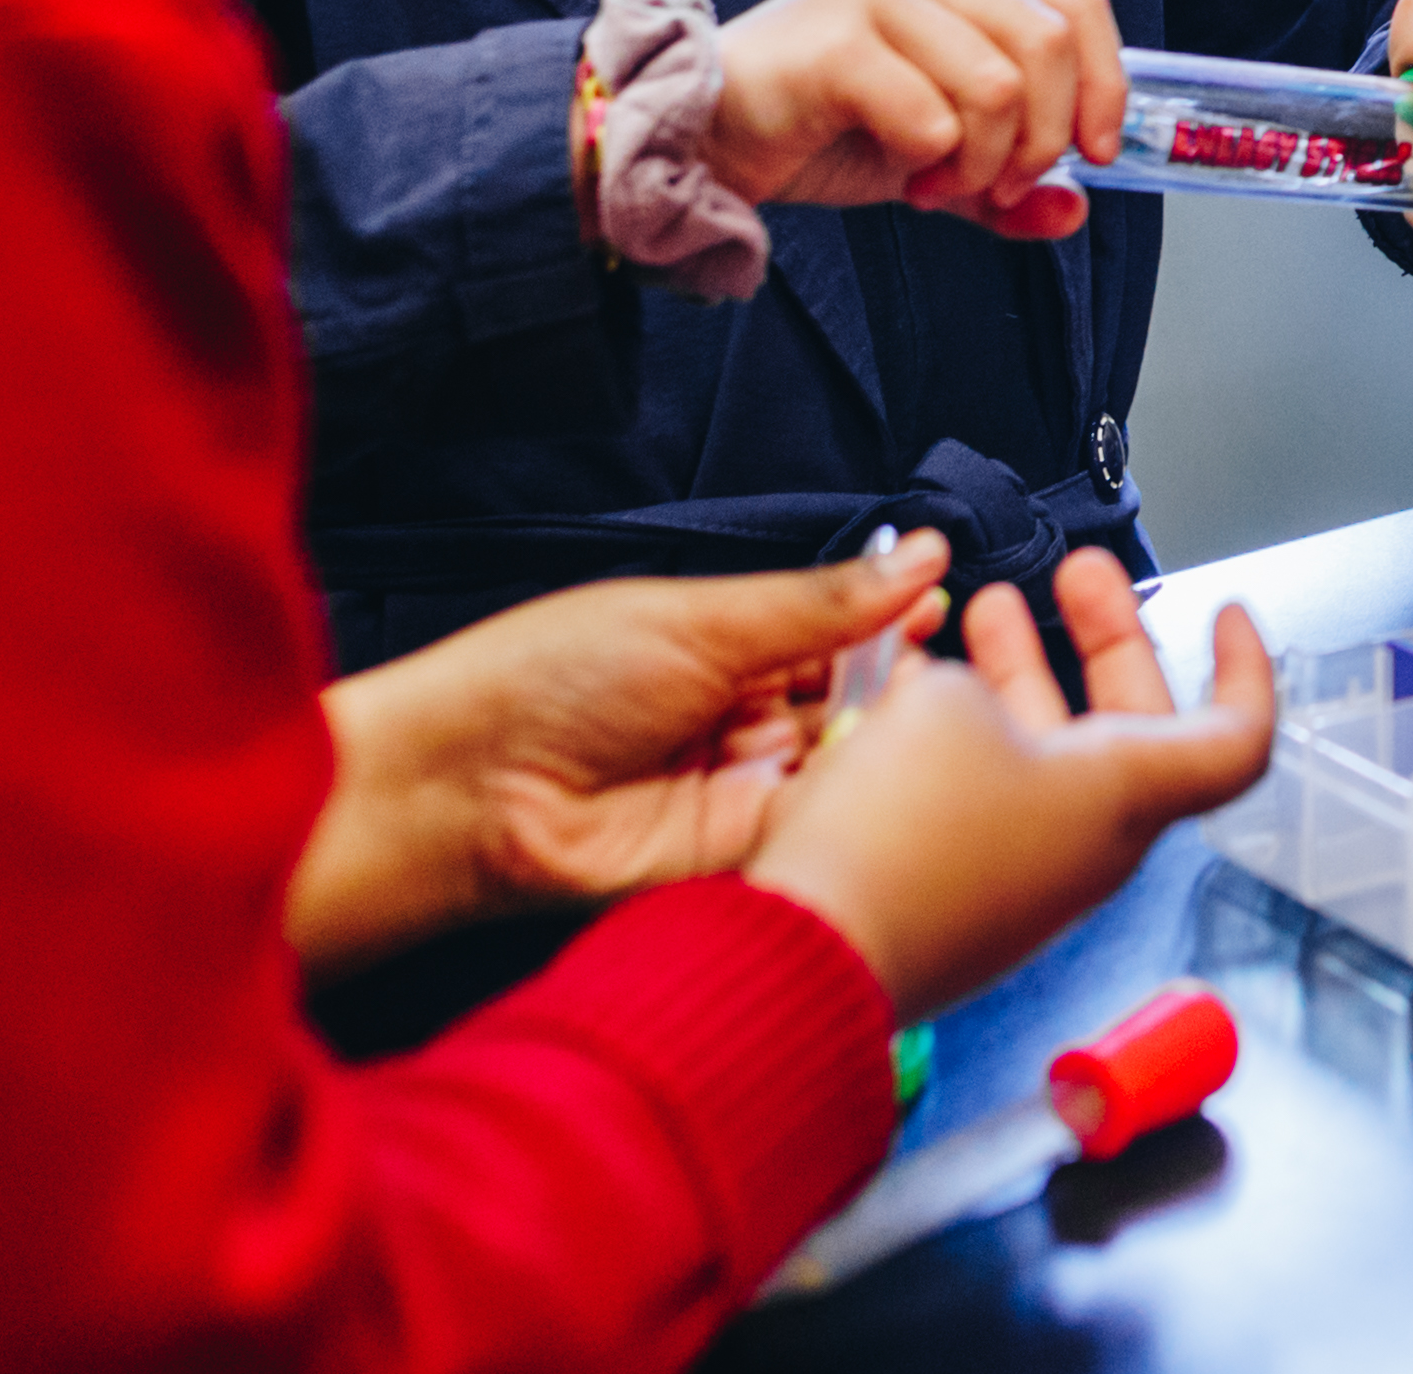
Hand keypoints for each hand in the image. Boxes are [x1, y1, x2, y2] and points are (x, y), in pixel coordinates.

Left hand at [292, 534, 953, 973]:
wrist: (469, 794)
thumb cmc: (550, 681)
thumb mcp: (698, 618)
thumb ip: (820, 603)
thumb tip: (920, 556)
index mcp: (729, 645)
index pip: (840, 632)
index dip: (893, 625)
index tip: (943, 612)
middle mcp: (742, 717)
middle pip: (856, 701)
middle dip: (895, 689)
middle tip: (929, 677)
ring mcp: (744, 788)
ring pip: (848, 765)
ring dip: (876, 748)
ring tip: (907, 728)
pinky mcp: (742, 855)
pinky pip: (819, 827)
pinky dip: (849, 807)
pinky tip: (873, 786)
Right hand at [708, 0, 1127, 236]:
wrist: (704, 139)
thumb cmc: (814, 127)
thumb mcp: (934, 156)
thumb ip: (1006, 181)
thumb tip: (1076, 209)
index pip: (1077, 3)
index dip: (1105, 84)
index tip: (1096, 153)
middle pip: (1050, 44)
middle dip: (1042, 140)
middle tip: (1000, 188)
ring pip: (999, 86)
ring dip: (984, 163)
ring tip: (937, 186)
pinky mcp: (837, 35)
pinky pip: (934, 118)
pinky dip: (932, 166)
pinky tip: (900, 177)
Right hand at [743, 552, 1278, 1023]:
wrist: (807, 957)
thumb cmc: (900, 832)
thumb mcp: (945, 704)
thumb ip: (975, 687)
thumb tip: (961, 711)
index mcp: (1123, 795)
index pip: (1235, 737)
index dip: (1246, 668)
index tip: (1228, 610)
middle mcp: (1089, 844)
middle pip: (1132, 726)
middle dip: (1103, 636)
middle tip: (1073, 573)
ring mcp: (1025, 877)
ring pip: (1049, 755)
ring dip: (1021, 674)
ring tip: (982, 610)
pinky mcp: (963, 898)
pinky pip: (986, 798)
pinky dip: (964, 736)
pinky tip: (911, 691)